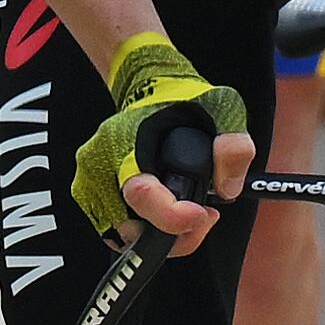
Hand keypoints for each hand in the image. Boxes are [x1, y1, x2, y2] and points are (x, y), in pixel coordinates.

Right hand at [71, 33, 251, 252]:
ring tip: (189, 211)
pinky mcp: (92, 198)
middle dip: (177, 232)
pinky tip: (169, 211)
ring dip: (164, 234)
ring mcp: (91, 184)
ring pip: (128, 237)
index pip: (141, 194)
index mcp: (124, 141)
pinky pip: (121, 233)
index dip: (174, 216)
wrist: (146, 87)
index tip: (202, 213)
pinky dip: (148, 230)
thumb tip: (227, 188)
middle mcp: (100, 166)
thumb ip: (232, 145)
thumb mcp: (220, 107)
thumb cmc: (179, 98)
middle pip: (135, 229)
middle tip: (204, 213)